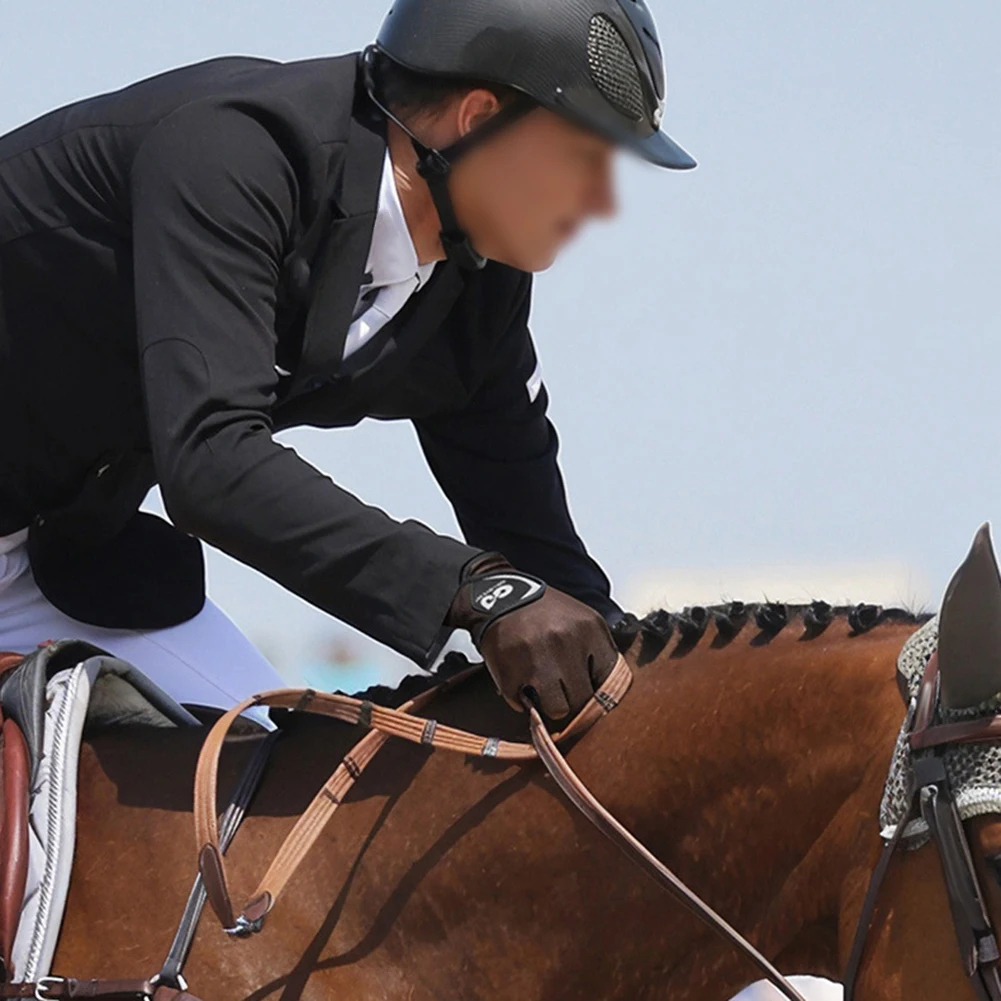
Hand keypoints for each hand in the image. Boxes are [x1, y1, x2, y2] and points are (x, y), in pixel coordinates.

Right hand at [447, 554, 617, 717]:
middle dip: (574, 697)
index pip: (610, 680)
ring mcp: (537, 662)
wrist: (498, 596)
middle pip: (584, 699)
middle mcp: (565, 645)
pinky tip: (522, 680)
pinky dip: (522, 698)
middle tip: (563, 688)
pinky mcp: (510, 675)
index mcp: (589, 629)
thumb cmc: (543, 611)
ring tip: (543, 688)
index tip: (591, 691)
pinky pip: (524, 706)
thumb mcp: (580, 619)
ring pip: (558, 709)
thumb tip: (609, 690)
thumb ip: (598, 650)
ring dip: (551, 703)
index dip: (601, 691)